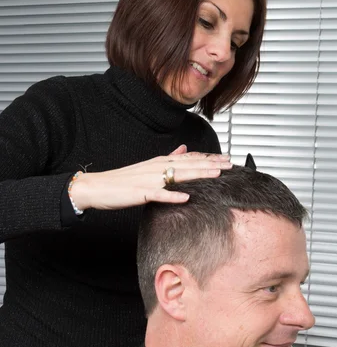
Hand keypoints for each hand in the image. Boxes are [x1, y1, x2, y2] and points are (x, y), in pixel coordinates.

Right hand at [70, 147, 231, 210]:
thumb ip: (167, 158)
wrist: (96, 187)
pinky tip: (186, 197)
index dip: (209, 158)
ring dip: (198, 174)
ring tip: (216, 174)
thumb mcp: (147, 167)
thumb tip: (184, 149)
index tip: (226, 159)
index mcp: (159, 162)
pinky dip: (172, 196)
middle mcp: (156, 167)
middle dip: (210, 164)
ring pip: (177, 176)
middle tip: (230, 165)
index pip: (189, 158)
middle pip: (188, 165)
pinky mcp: (139, 193)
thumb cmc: (122, 181)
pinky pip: (158, 195)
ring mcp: (148, 180)